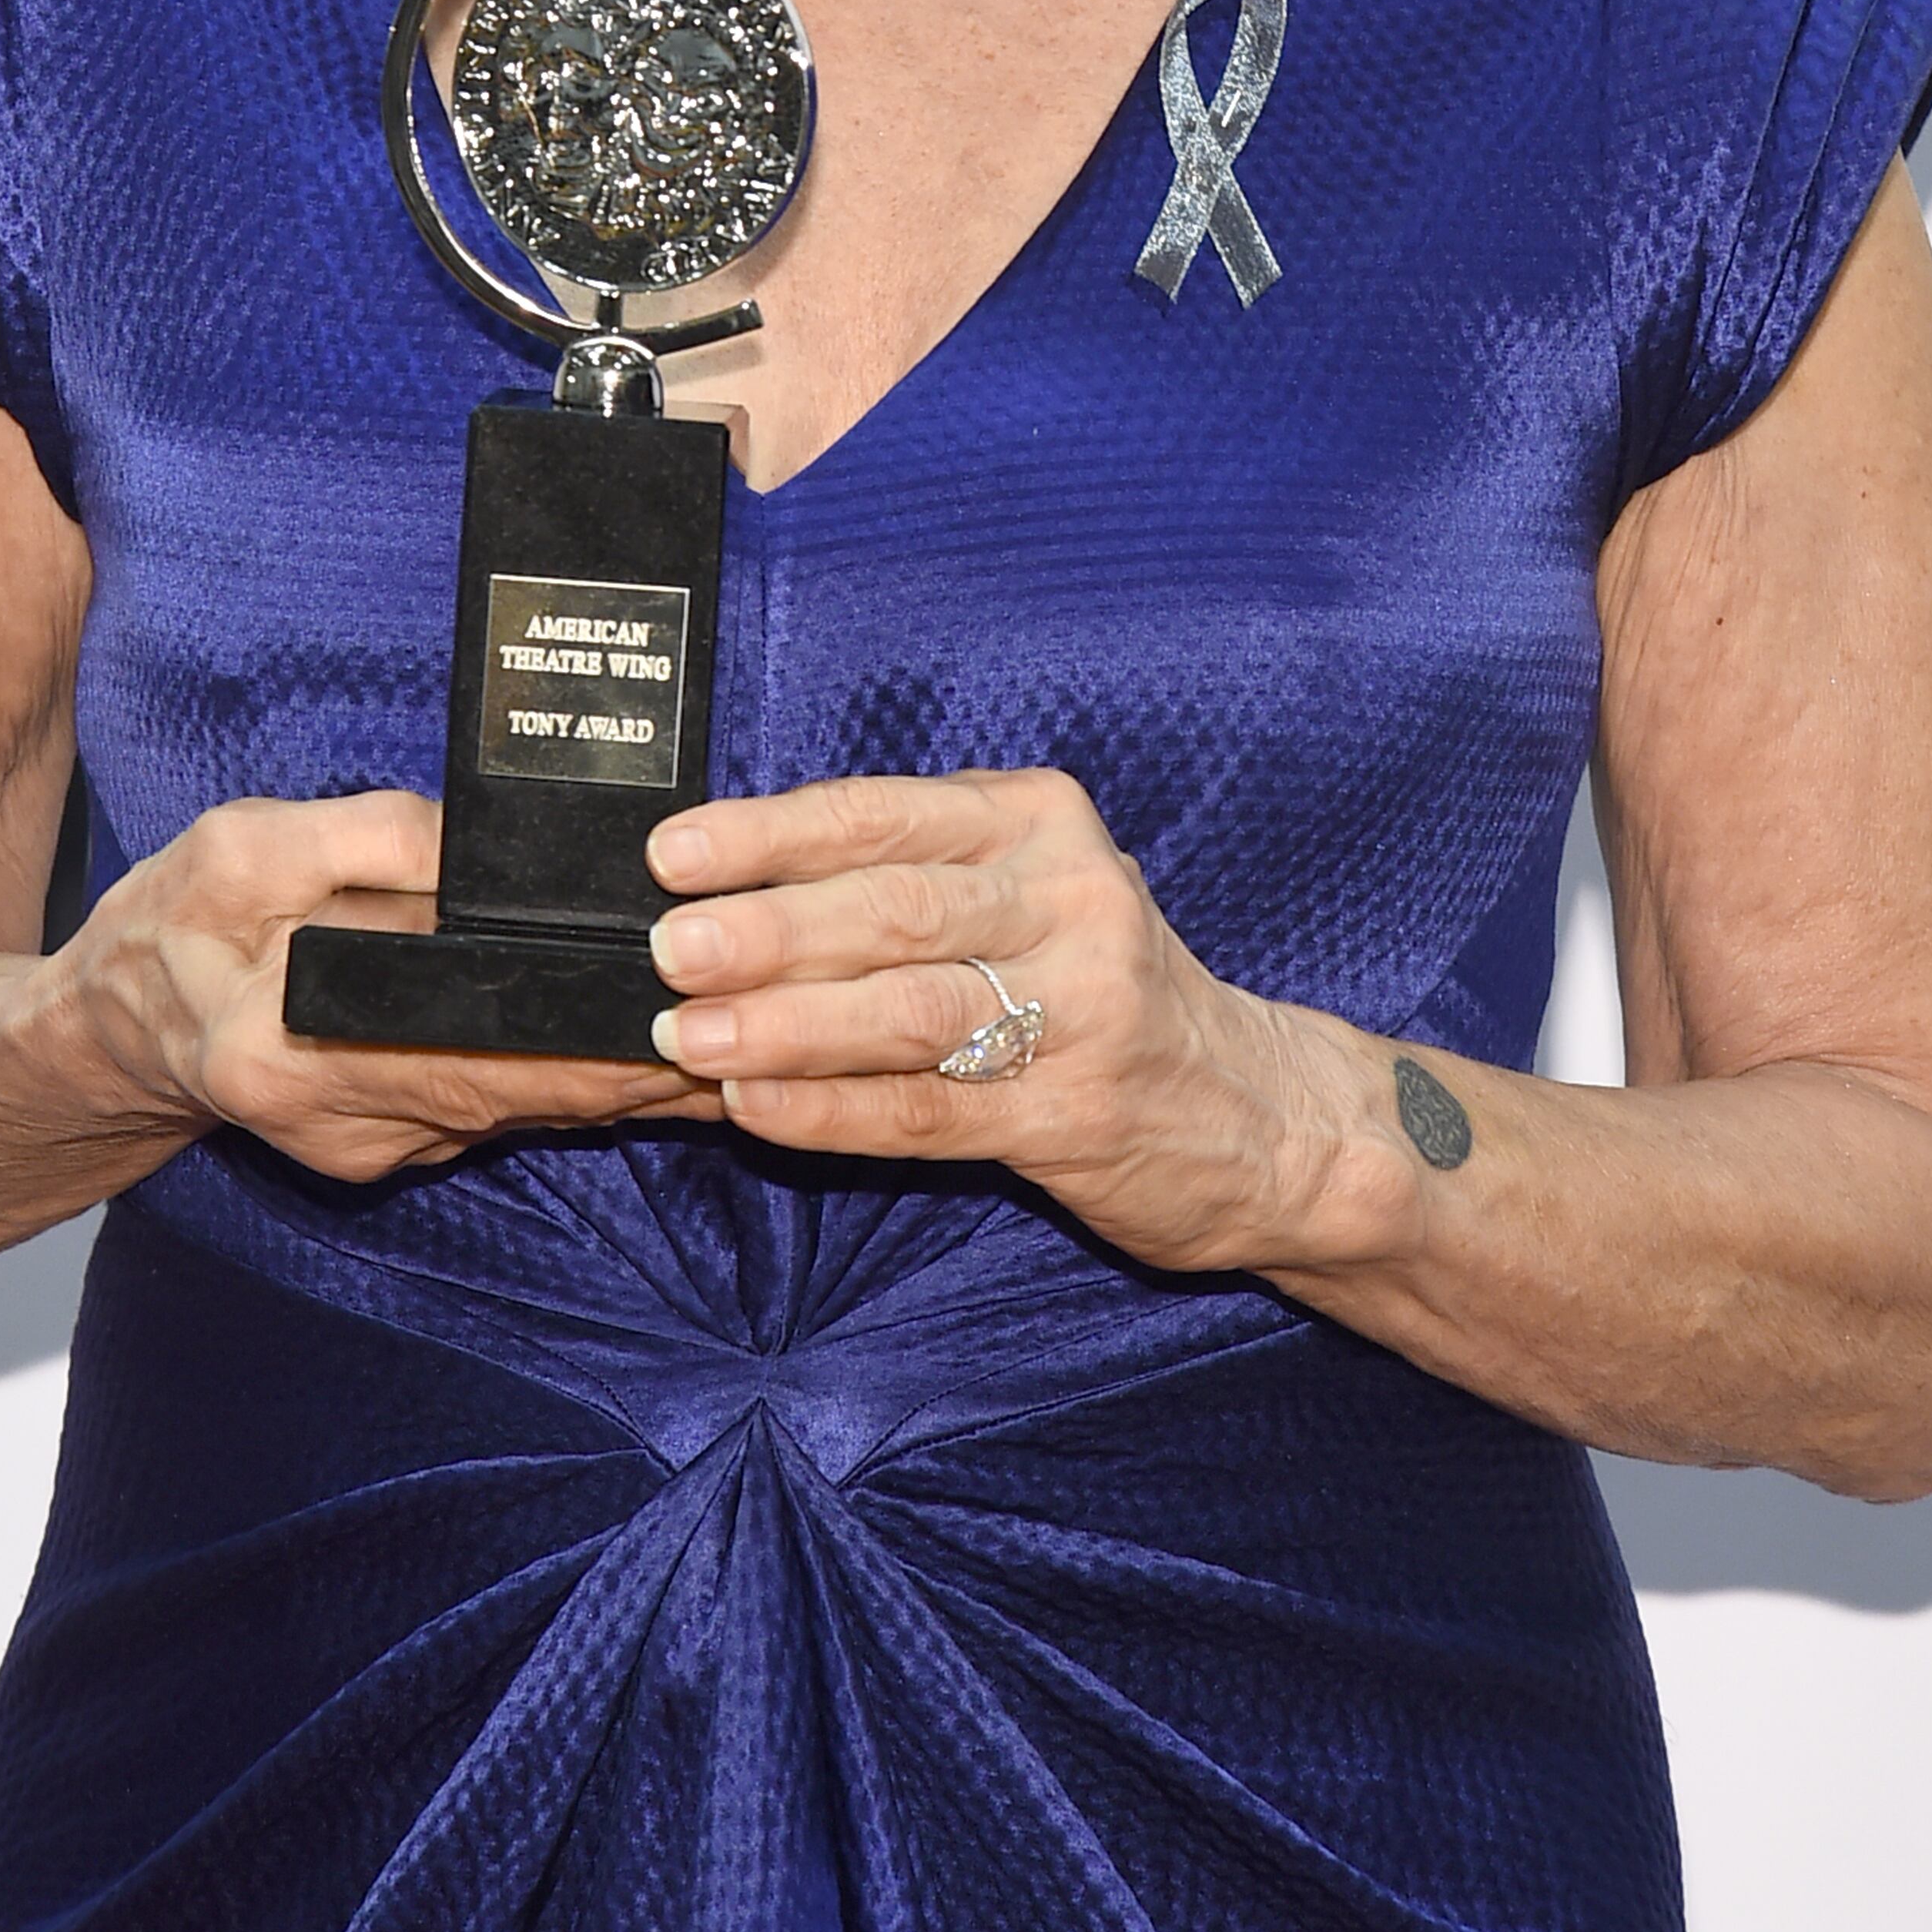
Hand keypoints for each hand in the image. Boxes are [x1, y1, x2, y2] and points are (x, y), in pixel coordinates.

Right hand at [64, 790, 720, 1184]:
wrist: (111, 1027)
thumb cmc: (171, 924)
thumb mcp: (244, 846)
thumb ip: (364, 840)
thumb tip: (476, 846)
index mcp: (293, 1055)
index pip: (476, 1056)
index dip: (589, 1048)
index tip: (685, 1026)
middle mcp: (347, 1123)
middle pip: (527, 1096)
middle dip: (646, 1069)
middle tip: (762, 1033)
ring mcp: (375, 1147)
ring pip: (529, 1110)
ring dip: (628, 1080)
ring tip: (741, 1036)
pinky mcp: (393, 1145)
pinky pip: (505, 1109)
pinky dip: (577, 1080)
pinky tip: (652, 1053)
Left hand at [644, 768, 1418, 1277]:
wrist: (1262, 1111)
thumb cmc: (1101, 988)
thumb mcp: (1031, 891)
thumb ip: (912, 876)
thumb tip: (730, 884)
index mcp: (1041, 824)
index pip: (887, 815)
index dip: (773, 834)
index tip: (675, 853)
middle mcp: (1072, 900)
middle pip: (897, 909)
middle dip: (770, 929)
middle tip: (669, 948)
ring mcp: (1085, 1011)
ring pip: (910, 1011)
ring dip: (786, 1025)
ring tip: (690, 1035)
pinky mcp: (1079, 1117)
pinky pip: (932, 1111)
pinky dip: (835, 1111)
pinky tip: (759, 1111)